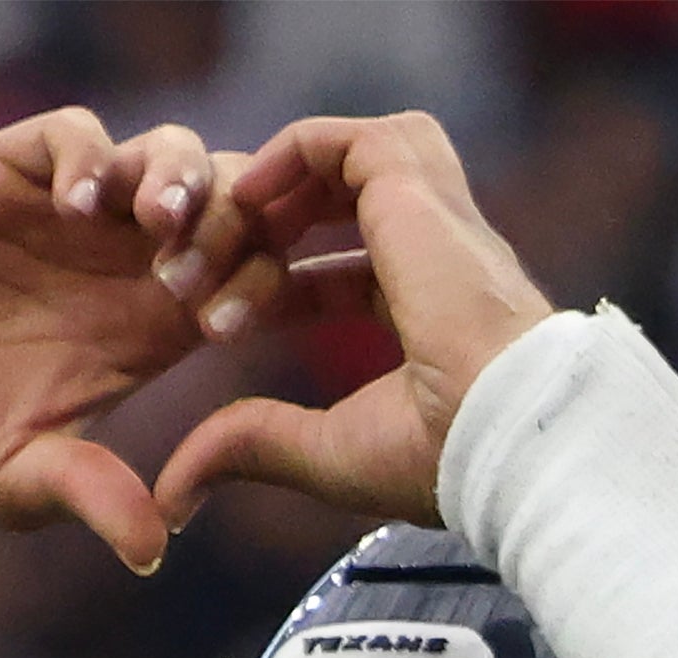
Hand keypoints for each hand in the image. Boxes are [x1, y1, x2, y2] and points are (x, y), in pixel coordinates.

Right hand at [0, 109, 256, 572]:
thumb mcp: (17, 480)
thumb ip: (86, 495)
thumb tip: (151, 551)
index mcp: (150, 328)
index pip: (248, 280)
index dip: (262, 288)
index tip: (228, 328)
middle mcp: (122, 261)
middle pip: (227, 203)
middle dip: (234, 222)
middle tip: (193, 271)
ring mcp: (65, 212)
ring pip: (165, 154)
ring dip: (178, 176)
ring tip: (157, 221)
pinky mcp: (1, 173)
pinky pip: (71, 135)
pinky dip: (88, 154)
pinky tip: (76, 203)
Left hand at [153, 113, 555, 530]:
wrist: (504, 432)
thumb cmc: (441, 458)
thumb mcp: (325, 453)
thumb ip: (252, 449)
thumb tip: (173, 498)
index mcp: (437, 315)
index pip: (345, 278)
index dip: (273, 290)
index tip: (212, 327)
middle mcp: (440, 256)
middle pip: (335, 210)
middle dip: (253, 237)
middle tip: (185, 281)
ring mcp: (433, 216)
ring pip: (337, 164)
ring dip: (269, 190)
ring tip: (218, 231)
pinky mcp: (414, 189)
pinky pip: (339, 140)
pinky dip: (284, 155)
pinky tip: (243, 200)